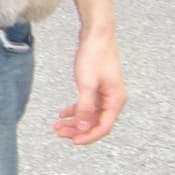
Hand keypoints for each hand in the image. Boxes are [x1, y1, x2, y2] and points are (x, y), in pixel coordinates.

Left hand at [54, 27, 125, 144]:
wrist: (96, 33)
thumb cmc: (95, 55)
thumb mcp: (87, 83)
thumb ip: (85, 107)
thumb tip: (83, 127)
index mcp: (116, 100)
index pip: (103, 127)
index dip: (88, 136)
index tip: (73, 141)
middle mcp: (113, 99)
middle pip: (96, 123)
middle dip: (78, 130)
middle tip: (60, 133)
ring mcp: (106, 93)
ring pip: (90, 115)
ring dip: (75, 121)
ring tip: (58, 126)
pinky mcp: (98, 87)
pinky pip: (87, 104)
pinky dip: (75, 110)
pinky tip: (63, 113)